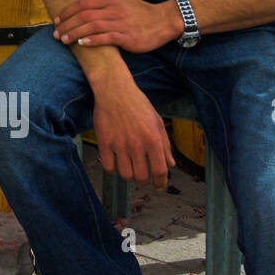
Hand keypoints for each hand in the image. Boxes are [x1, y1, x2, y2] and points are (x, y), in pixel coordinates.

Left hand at [53, 0, 182, 52]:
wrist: (162, 22)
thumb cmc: (138, 9)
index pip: (83, 3)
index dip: (67, 12)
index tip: (57, 19)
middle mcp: (114, 10)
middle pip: (84, 16)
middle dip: (67, 25)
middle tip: (56, 33)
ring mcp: (121, 23)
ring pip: (92, 27)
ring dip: (75, 33)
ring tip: (64, 40)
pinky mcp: (127, 37)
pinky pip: (107, 38)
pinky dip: (93, 40)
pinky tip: (82, 44)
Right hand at [91, 75, 174, 189]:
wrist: (114, 90)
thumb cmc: (137, 103)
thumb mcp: (157, 122)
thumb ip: (165, 144)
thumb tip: (170, 164)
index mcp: (153, 139)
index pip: (160, 170)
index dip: (161, 182)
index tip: (159, 185)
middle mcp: (136, 143)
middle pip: (141, 177)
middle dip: (144, 180)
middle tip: (142, 176)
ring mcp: (119, 144)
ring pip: (125, 174)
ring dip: (129, 176)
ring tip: (129, 169)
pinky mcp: (104, 142)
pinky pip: (108, 167)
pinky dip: (113, 170)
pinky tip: (116, 163)